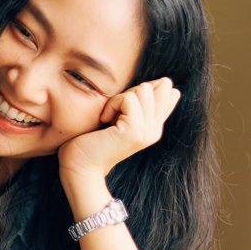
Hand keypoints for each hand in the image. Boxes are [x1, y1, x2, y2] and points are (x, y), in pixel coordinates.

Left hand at [57, 78, 180, 186]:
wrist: (81, 167)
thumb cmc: (91, 141)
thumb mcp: (120, 116)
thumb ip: (139, 102)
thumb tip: (165, 81)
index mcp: (154, 127)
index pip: (170, 94)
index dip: (147, 89)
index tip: (123, 108)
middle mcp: (155, 130)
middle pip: (157, 87)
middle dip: (129, 92)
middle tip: (113, 114)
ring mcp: (147, 131)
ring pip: (143, 90)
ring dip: (120, 98)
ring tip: (109, 118)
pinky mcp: (135, 130)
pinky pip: (129, 98)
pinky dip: (112, 104)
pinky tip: (104, 120)